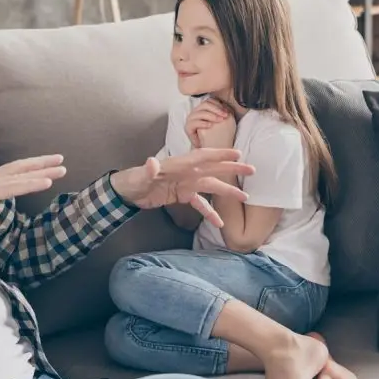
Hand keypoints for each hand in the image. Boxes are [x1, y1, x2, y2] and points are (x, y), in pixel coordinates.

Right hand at [0, 155, 66, 232]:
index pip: (13, 172)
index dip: (31, 168)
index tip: (50, 166)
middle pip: (18, 168)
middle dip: (41, 164)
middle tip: (62, 160)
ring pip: (18, 177)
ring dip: (41, 173)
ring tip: (60, 171)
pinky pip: (11, 188)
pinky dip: (29, 184)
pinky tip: (45, 182)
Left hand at [110, 149, 254, 228]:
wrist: (128, 192)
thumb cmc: (134, 180)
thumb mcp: (141, 176)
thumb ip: (148, 170)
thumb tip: (152, 162)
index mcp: (179, 164)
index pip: (202, 157)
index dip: (219, 154)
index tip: (237, 154)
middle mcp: (187, 172)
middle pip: (213, 169)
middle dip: (231, 170)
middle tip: (251, 170)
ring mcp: (186, 184)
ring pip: (211, 187)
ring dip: (226, 192)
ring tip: (244, 198)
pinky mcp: (183, 196)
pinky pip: (200, 204)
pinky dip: (209, 212)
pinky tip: (219, 223)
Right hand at [185, 99, 231, 147]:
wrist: (210, 149)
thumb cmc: (217, 135)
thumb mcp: (222, 122)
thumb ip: (222, 113)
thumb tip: (227, 107)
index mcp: (203, 109)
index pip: (209, 101)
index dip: (218, 104)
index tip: (227, 112)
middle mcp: (196, 112)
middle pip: (205, 104)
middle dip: (216, 109)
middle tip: (225, 115)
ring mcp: (191, 119)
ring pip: (200, 112)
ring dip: (211, 115)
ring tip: (219, 121)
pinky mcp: (188, 127)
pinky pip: (194, 123)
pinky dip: (203, 123)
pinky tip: (210, 126)